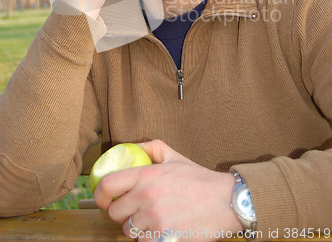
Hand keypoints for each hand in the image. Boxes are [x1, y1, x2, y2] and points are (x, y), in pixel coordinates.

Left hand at [93, 140, 242, 240]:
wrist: (225, 202)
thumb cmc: (199, 179)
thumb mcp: (175, 157)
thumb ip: (151, 149)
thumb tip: (131, 148)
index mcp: (147, 175)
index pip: (108, 185)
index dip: (99, 194)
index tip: (102, 199)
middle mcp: (147, 197)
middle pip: (115, 213)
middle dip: (122, 213)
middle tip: (134, 210)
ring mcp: (155, 220)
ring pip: (129, 231)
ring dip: (137, 228)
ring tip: (154, 220)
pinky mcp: (164, 239)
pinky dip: (150, 240)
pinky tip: (162, 230)